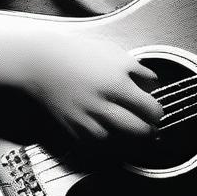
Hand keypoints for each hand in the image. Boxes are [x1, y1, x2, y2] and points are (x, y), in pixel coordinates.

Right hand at [18, 29, 163, 148]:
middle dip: (149, 130)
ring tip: (134, 133)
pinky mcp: (72, 127)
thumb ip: (136, 69)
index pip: (150, 108)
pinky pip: (95, 143)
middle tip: (151, 128)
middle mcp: (104, 103)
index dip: (157, 113)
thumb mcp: (112, 52)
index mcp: (117, 82)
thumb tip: (152, 82)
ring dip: (130, 140)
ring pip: (119, 141)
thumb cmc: (76, 52)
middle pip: (139, 129)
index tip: (156, 112)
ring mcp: (87, 117)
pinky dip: (107, 142)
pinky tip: (112, 135)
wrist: (39, 62)